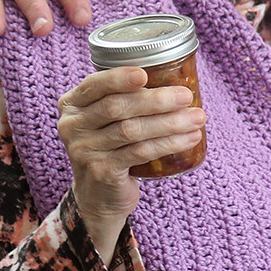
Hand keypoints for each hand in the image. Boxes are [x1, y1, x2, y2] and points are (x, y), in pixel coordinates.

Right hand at [57, 68, 204, 262]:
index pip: (95, 85)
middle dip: (157, 100)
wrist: (99, 196)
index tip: (146, 75)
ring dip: (170, 123)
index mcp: (72, 104)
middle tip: (187, 97)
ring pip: (132, 130)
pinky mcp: (101, 171)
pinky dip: (168, 143)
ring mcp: (84, 150)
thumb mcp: (108, 120)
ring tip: (197, 118)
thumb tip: (177, 82)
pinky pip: (140, 152)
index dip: (120, 78)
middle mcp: (73, 125)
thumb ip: (128, 98)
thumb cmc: (112, 146)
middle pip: (117, 107)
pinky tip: (190, 138)